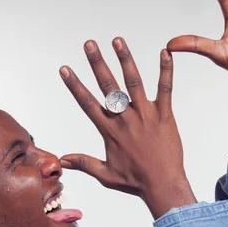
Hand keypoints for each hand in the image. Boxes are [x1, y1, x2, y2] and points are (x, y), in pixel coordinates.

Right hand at [59, 38, 196, 218]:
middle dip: (97, 63)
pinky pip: (165, 89)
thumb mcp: (105, 174)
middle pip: (108, 86)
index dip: (75, 85)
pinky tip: (165, 53)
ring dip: (125, 60)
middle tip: (89, 44)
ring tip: (117, 41)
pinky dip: (165, 71)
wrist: (163, 185)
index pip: (87, 103)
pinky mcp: (164, 115)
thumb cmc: (135, 181)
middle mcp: (125, 119)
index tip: (65, 69)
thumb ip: (84, 163)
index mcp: (109, 131)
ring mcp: (146, 115)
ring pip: (133, 82)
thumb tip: (62, 160)